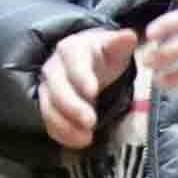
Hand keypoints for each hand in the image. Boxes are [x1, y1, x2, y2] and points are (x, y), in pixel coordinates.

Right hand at [37, 17, 138, 147]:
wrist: (86, 62)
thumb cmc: (103, 55)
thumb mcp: (114, 47)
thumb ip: (120, 43)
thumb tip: (129, 36)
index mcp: (72, 49)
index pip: (73, 61)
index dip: (81, 76)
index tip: (93, 91)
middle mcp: (55, 67)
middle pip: (56, 86)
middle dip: (72, 105)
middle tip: (91, 122)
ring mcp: (48, 87)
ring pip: (49, 105)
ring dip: (65, 123)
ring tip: (86, 138)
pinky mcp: (48, 105)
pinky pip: (48, 120)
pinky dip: (61, 133)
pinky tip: (78, 141)